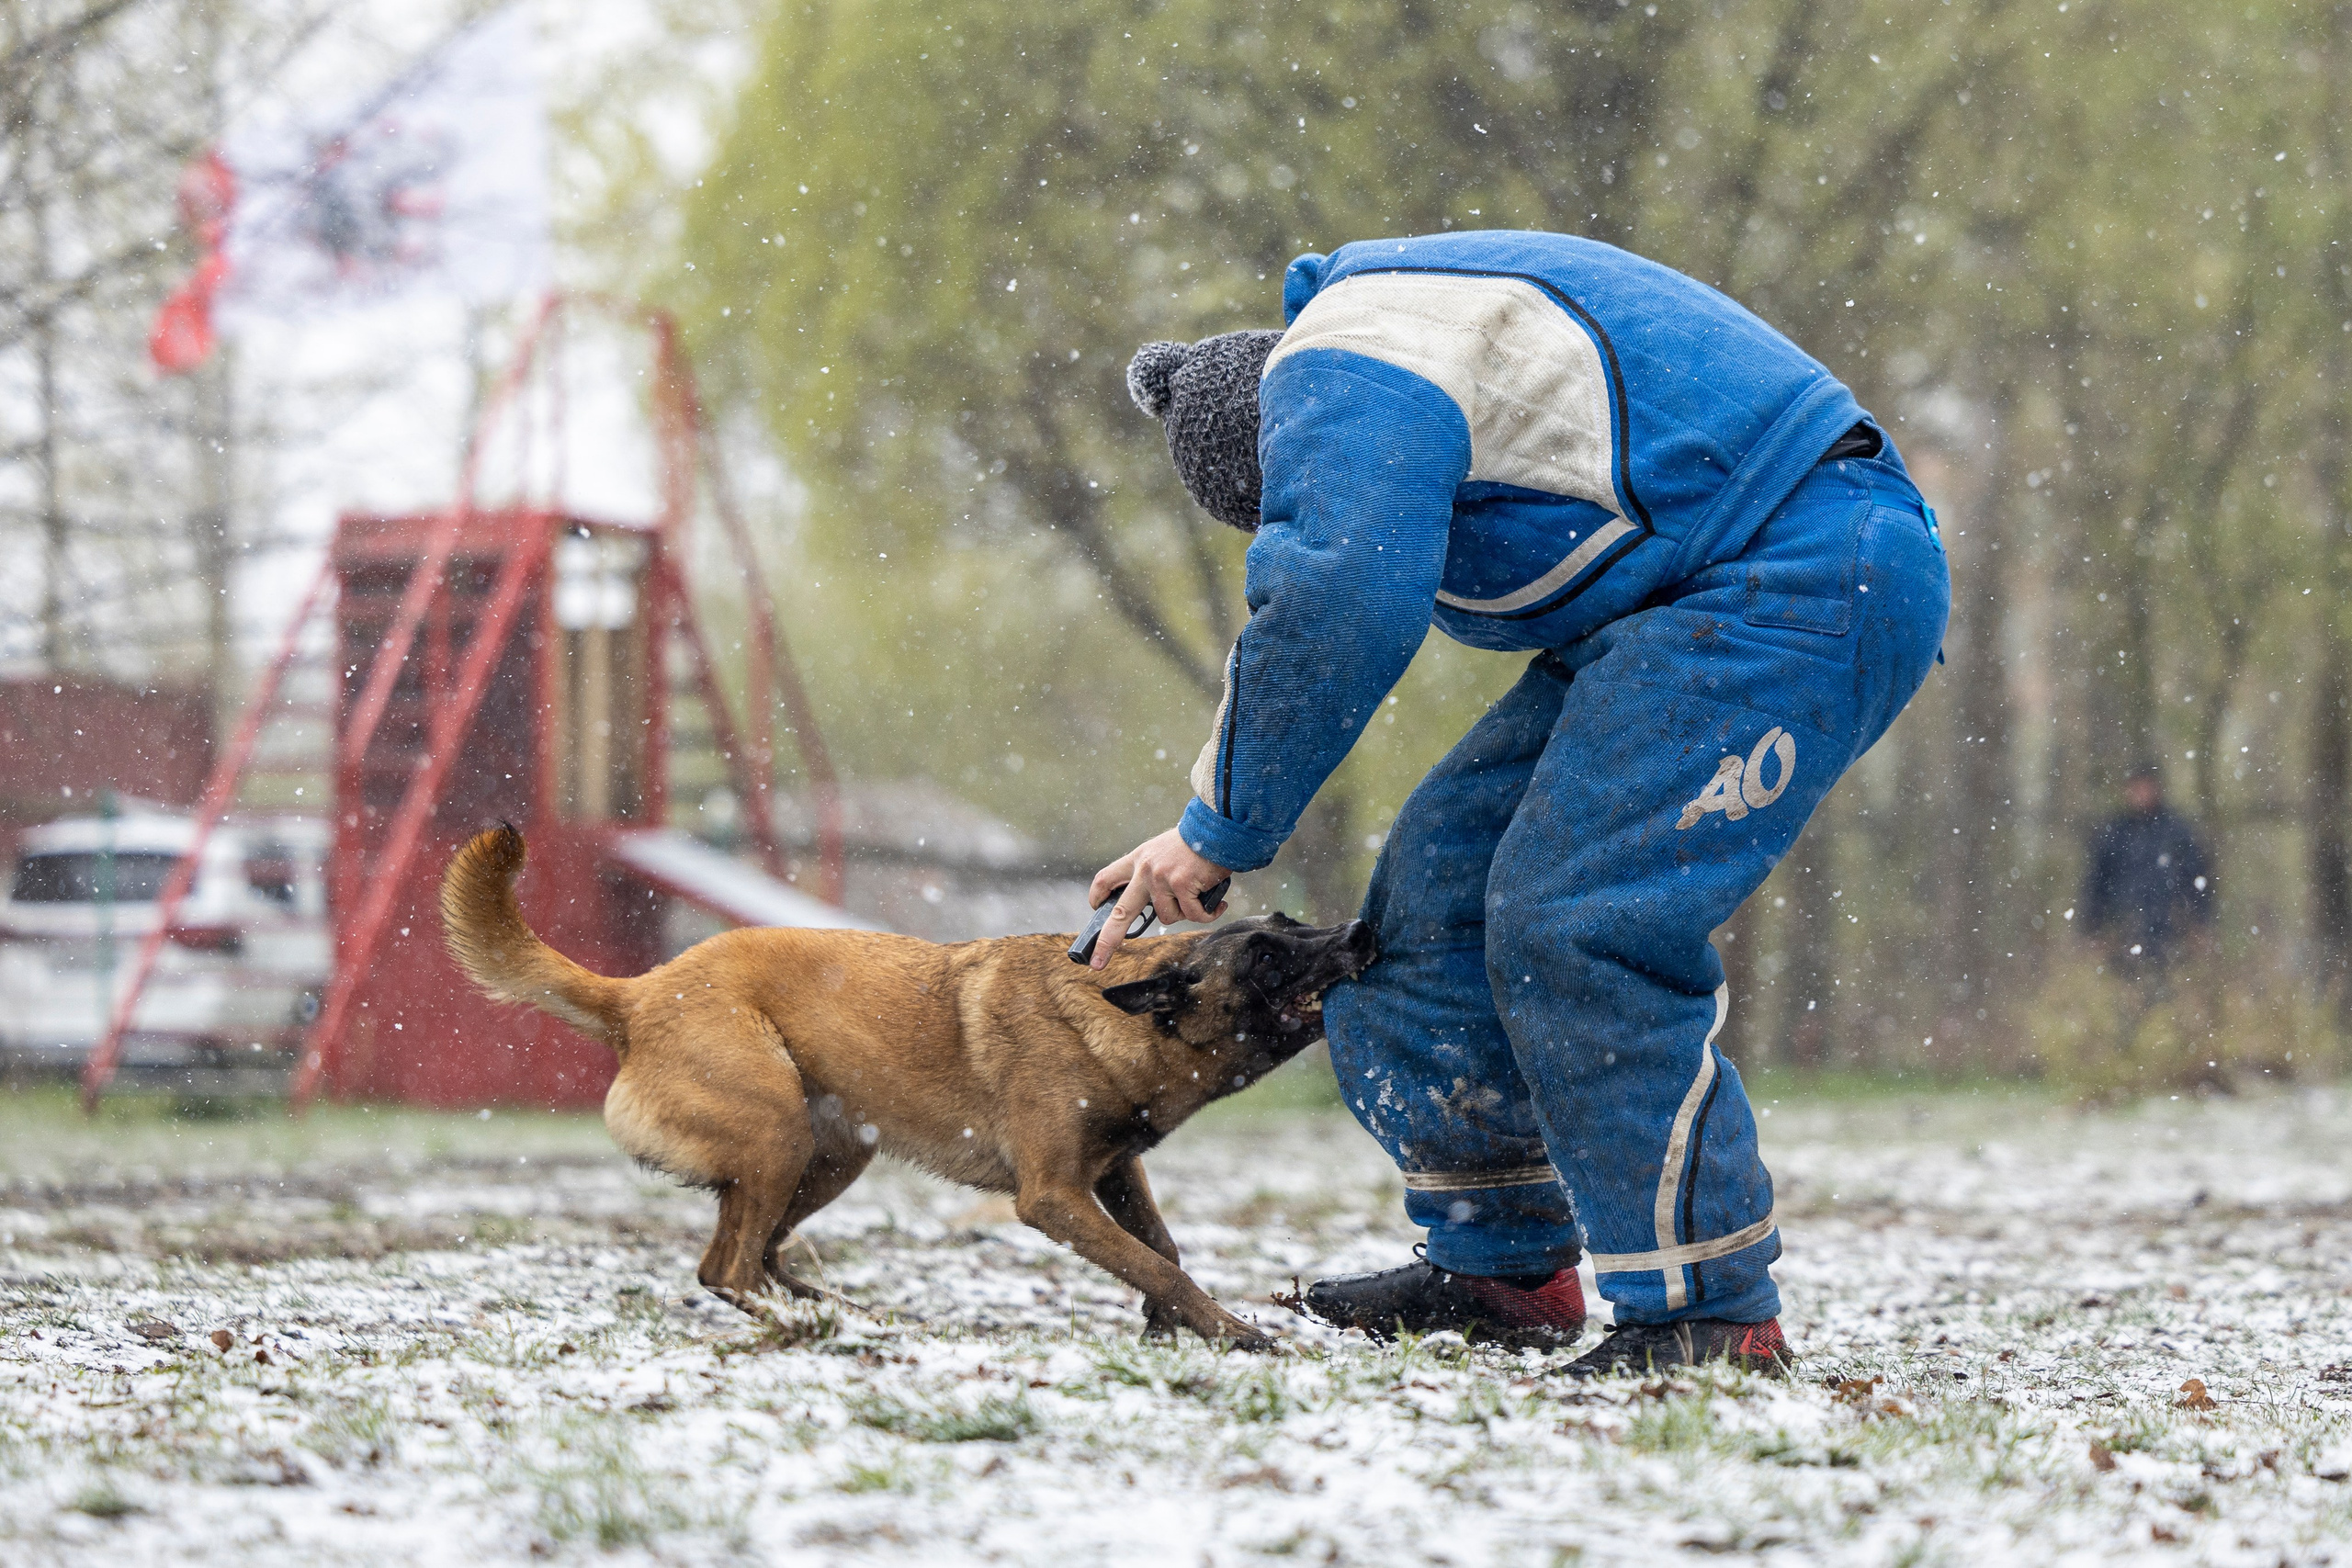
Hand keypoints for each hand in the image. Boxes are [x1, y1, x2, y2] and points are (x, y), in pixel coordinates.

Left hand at [1086, 828, 1230, 969]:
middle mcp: (1145, 870)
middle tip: (1097, 961)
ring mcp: (1162, 879)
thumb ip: (1155, 870)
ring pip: (1167, 917)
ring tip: (1200, 897)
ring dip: (1186, 912)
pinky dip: (1208, 913)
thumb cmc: (1197, 840)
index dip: (1098, 894)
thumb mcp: (1165, 849)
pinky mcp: (1181, 885)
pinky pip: (1193, 915)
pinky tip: (1218, 904)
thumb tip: (1156, 901)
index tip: (1094, 907)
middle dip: (1107, 941)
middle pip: (1120, 913)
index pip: (1107, 877)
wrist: (1217, 828)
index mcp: (1138, 859)